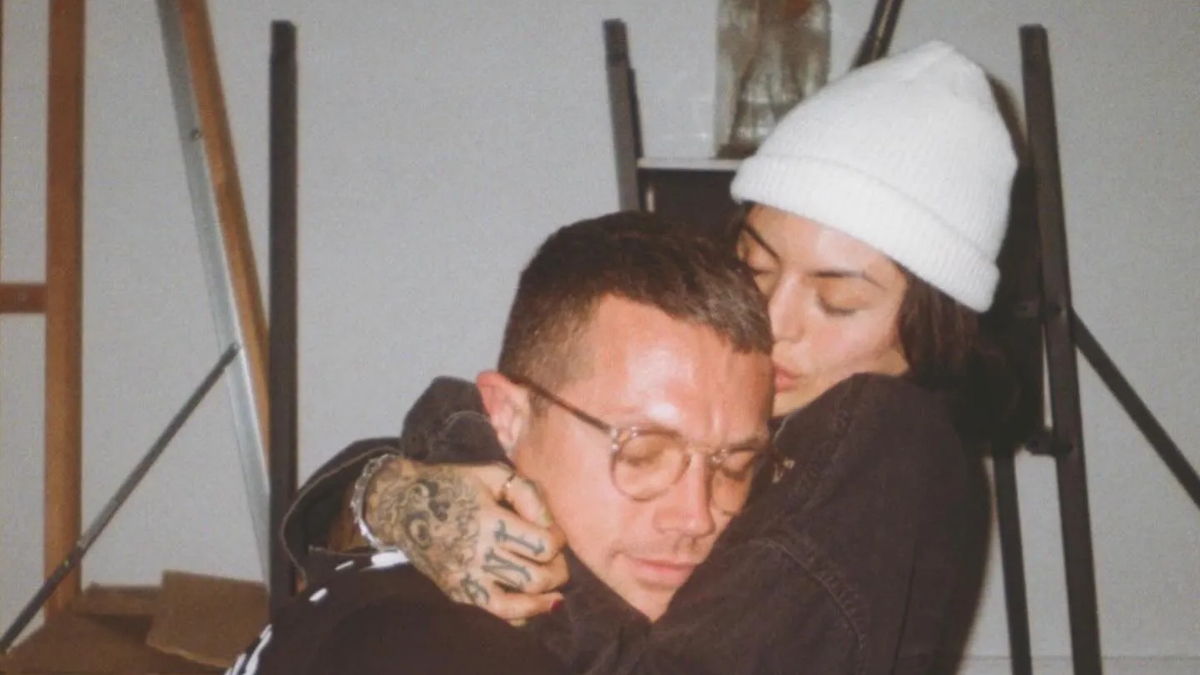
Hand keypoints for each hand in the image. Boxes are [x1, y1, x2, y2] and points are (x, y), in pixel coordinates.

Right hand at [363, 457, 567, 621]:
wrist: (401, 504)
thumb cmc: (452, 484)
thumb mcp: (491, 474)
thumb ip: (526, 493)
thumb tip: (549, 523)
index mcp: (489, 521)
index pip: (542, 545)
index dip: (559, 539)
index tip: (555, 532)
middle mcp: (477, 554)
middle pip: (536, 578)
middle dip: (558, 572)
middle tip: (557, 560)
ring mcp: (465, 577)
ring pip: (516, 605)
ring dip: (544, 601)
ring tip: (556, 595)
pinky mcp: (456, 591)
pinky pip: (492, 613)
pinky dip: (518, 616)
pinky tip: (532, 607)